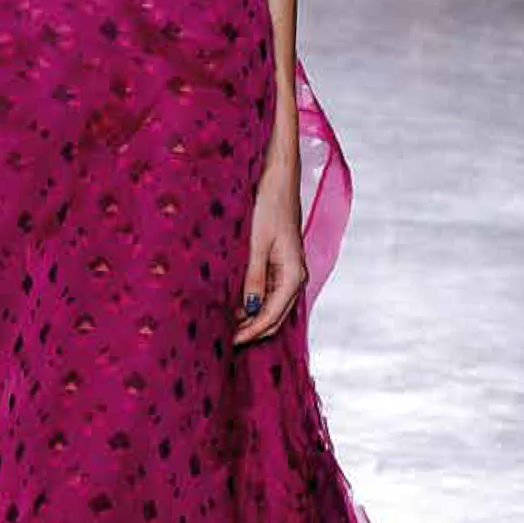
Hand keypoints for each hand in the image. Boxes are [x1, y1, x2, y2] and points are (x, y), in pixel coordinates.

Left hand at [232, 138, 307, 346]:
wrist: (280, 180)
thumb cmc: (270, 206)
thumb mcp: (257, 243)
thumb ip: (254, 277)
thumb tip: (250, 309)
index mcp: (294, 274)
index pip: (271, 315)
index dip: (251, 331)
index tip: (230, 342)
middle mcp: (296, 276)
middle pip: (276, 316)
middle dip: (253, 330)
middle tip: (227, 341)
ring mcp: (289, 271)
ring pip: (273, 306)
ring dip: (253, 318)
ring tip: (227, 325)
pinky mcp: (281, 263)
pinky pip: (269, 291)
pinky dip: (254, 302)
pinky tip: (236, 304)